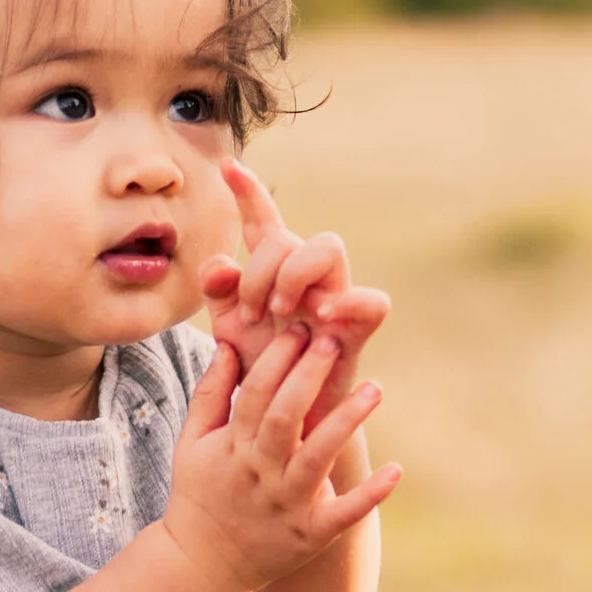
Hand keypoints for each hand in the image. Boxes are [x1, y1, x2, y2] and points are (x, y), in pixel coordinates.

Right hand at [161, 327, 400, 591]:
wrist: (202, 566)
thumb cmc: (200, 495)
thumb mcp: (192, 443)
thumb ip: (210, 395)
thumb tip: (227, 345)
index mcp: (234, 448)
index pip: (255, 394)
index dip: (277, 360)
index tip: (300, 328)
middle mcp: (261, 473)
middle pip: (285, 418)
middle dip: (309, 377)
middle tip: (333, 341)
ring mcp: (287, 505)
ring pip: (317, 458)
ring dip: (346, 422)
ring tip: (375, 388)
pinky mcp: (311, 536)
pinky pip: (343, 515)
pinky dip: (370, 495)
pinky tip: (397, 470)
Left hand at [199, 161, 389, 444]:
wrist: (287, 424)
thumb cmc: (263, 371)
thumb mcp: (230, 329)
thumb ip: (219, 291)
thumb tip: (219, 266)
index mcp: (274, 274)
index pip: (263, 224)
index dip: (249, 194)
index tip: (227, 167)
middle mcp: (307, 278)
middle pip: (288, 235)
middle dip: (260, 269)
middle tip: (249, 313)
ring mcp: (335, 299)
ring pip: (328, 246)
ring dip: (295, 273)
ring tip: (279, 312)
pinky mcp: (357, 331)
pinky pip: (372, 301)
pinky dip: (350, 301)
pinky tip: (322, 315)